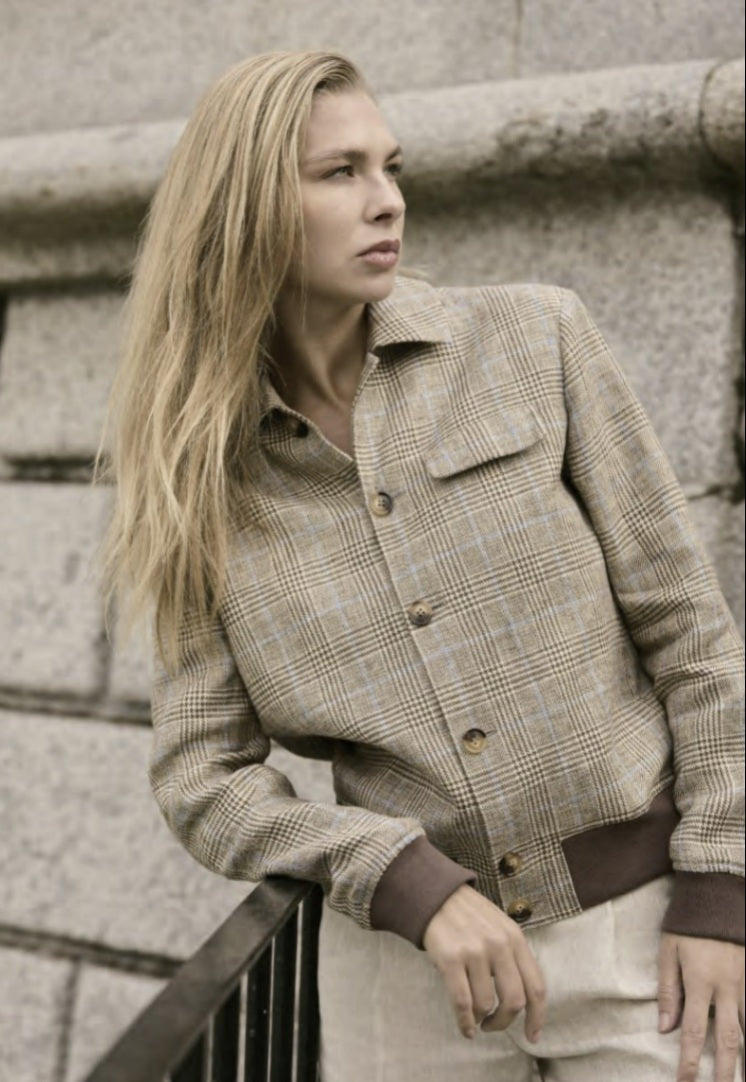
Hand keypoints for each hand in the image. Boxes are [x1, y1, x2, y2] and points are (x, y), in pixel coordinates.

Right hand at [422, 883, 545, 1041]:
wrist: (436, 895)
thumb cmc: (470, 916)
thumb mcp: (501, 928)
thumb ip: (513, 958)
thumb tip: (521, 1002)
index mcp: (516, 939)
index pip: (536, 987)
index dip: (537, 1017)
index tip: (532, 1036)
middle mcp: (499, 945)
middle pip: (514, 1001)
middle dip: (505, 1022)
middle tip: (494, 1025)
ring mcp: (475, 952)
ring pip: (486, 1004)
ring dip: (481, 1019)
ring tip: (476, 1018)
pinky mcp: (451, 959)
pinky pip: (462, 1002)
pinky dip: (465, 1022)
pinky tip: (465, 1027)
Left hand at [658, 933, 744, 1080]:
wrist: (716, 893)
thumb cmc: (687, 922)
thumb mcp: (669, 950)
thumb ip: (668, 990)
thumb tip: (665, 1028)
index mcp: (700, 982)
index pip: (694, 1032)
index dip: (690, 1061)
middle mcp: (727, 988)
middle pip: (729, 1040)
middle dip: (725, 1071)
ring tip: (745, 1078)